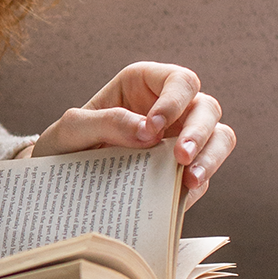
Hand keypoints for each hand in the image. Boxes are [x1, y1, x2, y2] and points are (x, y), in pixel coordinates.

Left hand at [31, 61, 234, 204]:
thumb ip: (105, 122)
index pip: (180, 81)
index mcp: (145, 85)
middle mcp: (171, 110)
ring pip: (219, 139)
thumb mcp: (71, 129)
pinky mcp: (182, 173)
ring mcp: (180, 141)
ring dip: (210, 157)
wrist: (58, 183)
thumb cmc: (64, 144)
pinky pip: (202, 177)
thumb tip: (148, 132)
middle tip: (181, 157)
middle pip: (207, 109)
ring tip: (190, 179)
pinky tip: (178, 197)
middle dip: (199, 132)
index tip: (153, 127)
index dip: (174, 100)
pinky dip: (194, 187)